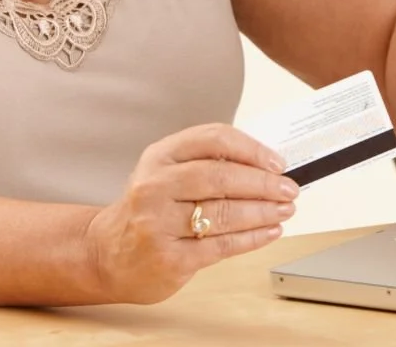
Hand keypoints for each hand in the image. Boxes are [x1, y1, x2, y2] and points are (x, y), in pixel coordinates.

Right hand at [85, 123, 298, 303]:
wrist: (107, 254)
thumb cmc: (148, 210)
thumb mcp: (167, 175)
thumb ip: (208, 165)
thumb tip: (267, 166)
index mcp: (159, 156)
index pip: (213, 139)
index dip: (251, 149)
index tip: (276, 161)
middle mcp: (155, 186)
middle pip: (221, 177)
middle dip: (263, 183)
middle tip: (288, 188)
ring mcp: (159, 223)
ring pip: (224, 212)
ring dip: (263, 211)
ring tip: (284, 210)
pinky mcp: (170, 258)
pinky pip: (221, 245)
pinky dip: (252, 238)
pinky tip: (269, 232)